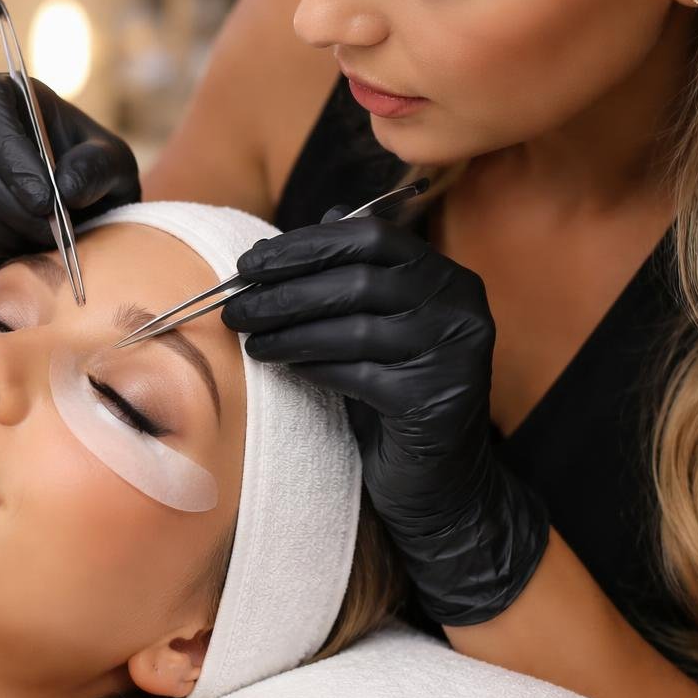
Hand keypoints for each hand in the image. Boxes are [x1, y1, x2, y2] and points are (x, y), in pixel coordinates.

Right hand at [0, 73, 140, 273]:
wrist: (75, 215)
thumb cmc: (90, 175)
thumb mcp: (112, 164)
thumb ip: (96, 168)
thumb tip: (66, 187)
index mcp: (1, 96)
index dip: (10, 151)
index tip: (46, 198)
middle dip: (8, 201)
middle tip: (49, 229)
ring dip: (1, 227)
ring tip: (42, 239)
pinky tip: (20, 247)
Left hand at [221, 206, 549, 625]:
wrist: (440, 483)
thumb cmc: (398, 396)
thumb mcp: (380, 325)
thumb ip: (360, 272)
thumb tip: (323, 213)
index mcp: (447, 279)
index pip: (372, 237)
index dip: (304, 245)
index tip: (250, 262)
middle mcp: (461, 308)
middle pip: (359, 279)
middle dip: (287, 291)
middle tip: (237, 305)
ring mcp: (454, 354)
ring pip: (356, 326)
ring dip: (291, 330)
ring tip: (251, 338)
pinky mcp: (435, 399)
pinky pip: (360, 373)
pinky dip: (314, 366)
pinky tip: (284, 367)